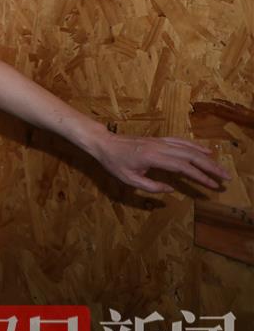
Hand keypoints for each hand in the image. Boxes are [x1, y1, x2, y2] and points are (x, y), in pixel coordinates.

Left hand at [91, 132, 230, 193]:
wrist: (105, 143)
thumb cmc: (114, 163)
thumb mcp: (128, 180)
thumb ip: (150, 187)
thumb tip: (170, 190)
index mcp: (153, 157)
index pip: (182, 166)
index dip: (199, 176)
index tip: (212, 184)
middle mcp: (160, 147)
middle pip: (190, 156)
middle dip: (210, 167)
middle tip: (226, 177)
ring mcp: (160, 142)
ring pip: (188, 148)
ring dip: (206, 158)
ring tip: (220, 168)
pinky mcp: (159, 140)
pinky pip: (181, 141)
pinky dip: (195, 146)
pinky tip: (205, 152)